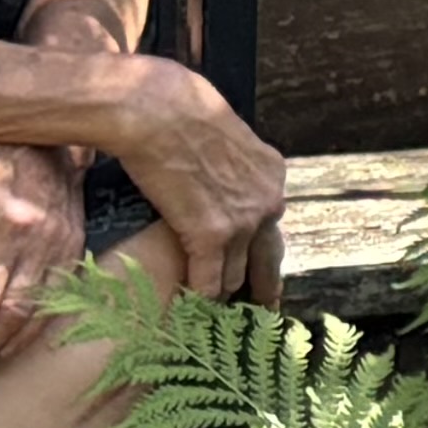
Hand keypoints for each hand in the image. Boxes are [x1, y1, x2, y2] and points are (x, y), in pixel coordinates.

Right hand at [94, 52, 289, 298]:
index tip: (257, 271)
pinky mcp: (213, 236)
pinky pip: (209, 283)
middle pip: (269, 259)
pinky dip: (198, 300)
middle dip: (263, 289)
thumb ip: (229, 162)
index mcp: (272, 173)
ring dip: (220, 295)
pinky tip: (189, 313)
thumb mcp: (221, 133)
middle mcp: (268, 200)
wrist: (155, 109)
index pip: (271, 226)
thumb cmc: (175, 108)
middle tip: (261, 313)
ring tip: (212, 319)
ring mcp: (244, 221)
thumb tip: (215, 171)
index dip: (260, 250)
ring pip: (235, 276)